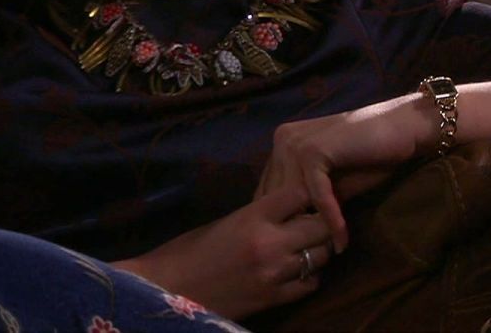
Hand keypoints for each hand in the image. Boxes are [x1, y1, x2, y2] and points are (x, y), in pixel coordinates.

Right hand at [113, 187, 333, 319]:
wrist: (166, 288)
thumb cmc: (190, 249)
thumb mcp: (227, 221)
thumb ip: (261, 214)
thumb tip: (292, 207)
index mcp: (253, 215)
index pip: (301, 192)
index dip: (309, 192)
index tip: (310, 196)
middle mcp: (269, 242)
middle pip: (321, 225)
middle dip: (324, 222)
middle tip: (318, 222)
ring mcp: (274, 273)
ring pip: (321, 255)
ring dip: (319, 250)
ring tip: (308, 246)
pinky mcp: (273, 299)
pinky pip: (310, 284)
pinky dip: (309, 276)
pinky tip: (298, 272)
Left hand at [257, 94, 437, 252]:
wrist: (402, 126)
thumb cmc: (371, 154)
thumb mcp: (333, 180)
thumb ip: (309, 197)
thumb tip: (292, 233)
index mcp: (283, 142)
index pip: (270, 189)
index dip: (282, 219)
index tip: (297, 248)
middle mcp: (283, 140)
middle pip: (277, 196)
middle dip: (294, 227)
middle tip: (310, 259)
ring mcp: (296, 143)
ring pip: (295, 198)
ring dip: (312, 228)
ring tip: (325, 256)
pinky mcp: (315, 151)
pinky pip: (317, 195)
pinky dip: (331, 219)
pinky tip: (342, 240)